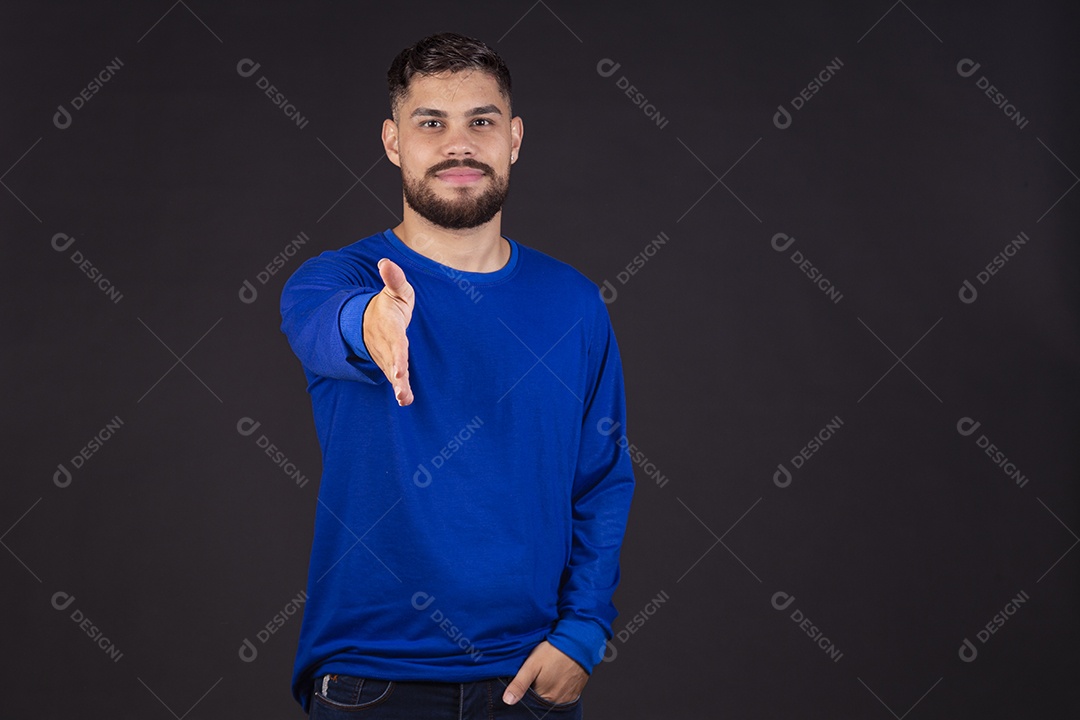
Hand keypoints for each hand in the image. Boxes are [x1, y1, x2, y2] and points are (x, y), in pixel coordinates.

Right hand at [362, 258, 414, 405]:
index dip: (397, 354)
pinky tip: (405, 401)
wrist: (368, 321)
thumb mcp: (395, 290)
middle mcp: (387, 344)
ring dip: (398, 386)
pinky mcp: (389, 364)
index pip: (395, 341)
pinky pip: (395, 378)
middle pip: (392, 360)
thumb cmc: (389, 305)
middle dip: (395, 374)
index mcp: (390, 327)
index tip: (400, 367)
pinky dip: (400, 390)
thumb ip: (394, 278)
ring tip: (404, 399)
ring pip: (391, 372)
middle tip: (400, 384)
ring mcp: (386, 356)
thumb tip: (385, 262)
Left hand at [503, 641, 587, 705]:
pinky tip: (556, 677)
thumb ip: (519, 684)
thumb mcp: (532, 664)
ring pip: (552, 699)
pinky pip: (563, 696)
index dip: (526, 692)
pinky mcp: (575, 692)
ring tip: (547, 674)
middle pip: (541, 701)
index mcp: (545, 696)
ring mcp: (568, 697)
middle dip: (537, 691)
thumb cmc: (554, 651)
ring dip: (547, 691)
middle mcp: (557, 701)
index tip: (528, 680)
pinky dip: (558, 690)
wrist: (577, 642)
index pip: (530, 702)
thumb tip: (507, 700)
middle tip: (538, 675)